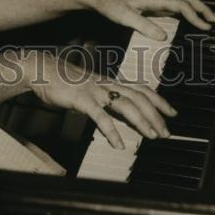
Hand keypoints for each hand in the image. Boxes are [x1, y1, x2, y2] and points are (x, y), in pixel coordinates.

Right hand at [27, 52, 176, 148]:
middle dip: (155, 115)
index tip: (172, 113)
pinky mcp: (81, 98)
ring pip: (124, 103)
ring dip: (141, 121)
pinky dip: (111, 130)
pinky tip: (118, 144)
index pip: (141, 88)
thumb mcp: (90, 90)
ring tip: (151, 136)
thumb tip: (120, 114)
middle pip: (138, 97)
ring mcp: (94, 90)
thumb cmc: (64, 82)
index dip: (158, 100)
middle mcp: (106, 84)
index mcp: (109, 82)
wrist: (41, 69)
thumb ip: (105, 101)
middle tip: (166, 132)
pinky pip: (100, 115)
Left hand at [78, 0, 214, 41]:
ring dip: (195, 4)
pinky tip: (185, 13)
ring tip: (206, 16)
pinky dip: (184, 4)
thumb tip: (164, 35)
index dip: (195, 16)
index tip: (206, 28)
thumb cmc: (109, 4)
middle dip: (202, 7)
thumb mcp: (124, 17)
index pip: (181, 5)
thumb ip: (144, 26)